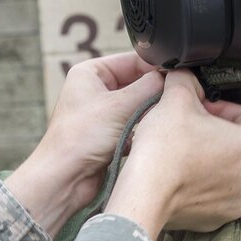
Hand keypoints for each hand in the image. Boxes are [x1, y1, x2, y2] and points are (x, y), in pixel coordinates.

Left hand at [6, 53, 164, 233]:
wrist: (64, 179)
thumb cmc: (78, 140)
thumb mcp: (120, 106)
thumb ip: (149, 87)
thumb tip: (170, 77)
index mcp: (90, 72)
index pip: (133, 61)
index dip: (156, 69)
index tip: (176, 78)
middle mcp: (95, 89)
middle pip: (138, 83)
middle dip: (153, 95)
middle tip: (169, 103)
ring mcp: (103, 113)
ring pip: (139, 106)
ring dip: (148, 115)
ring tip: (155, 122)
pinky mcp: (109, 134)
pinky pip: (135, 126)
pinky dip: (141, 131)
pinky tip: (144, 139)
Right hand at [108, 71, 240, 236]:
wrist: (145, 195)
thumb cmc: (165, 147)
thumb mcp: (176, 97)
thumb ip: (186, 79)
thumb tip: (186, 76)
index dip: (217, 106)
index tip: (197, 108)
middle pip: (237, 144)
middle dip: (214, 134)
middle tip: (187, 129)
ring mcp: (238, 201)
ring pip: (227, 170)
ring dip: (210, 160)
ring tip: (182, 153)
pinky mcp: (219, 219)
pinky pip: (215, 194)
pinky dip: (202, 185)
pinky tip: (180, 177)